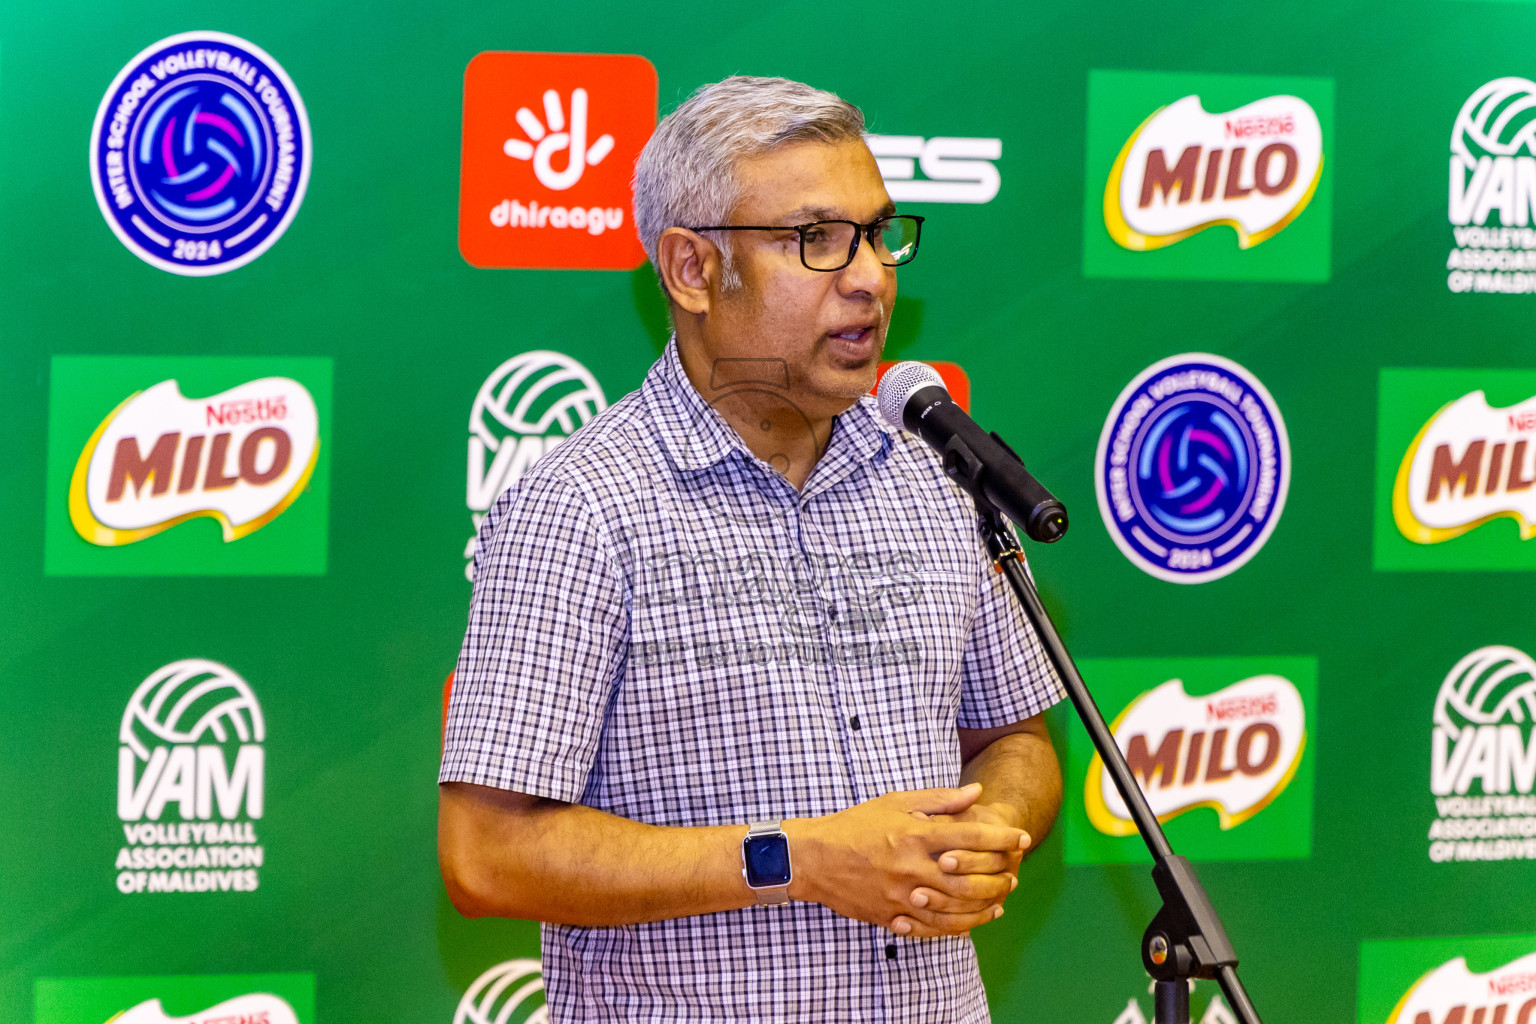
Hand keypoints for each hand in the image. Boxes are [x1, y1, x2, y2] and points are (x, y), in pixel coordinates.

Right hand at [785, 783, 1027, 937]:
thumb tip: (975, 792)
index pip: (969, 836)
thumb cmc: (856, 825)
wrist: (814, 858)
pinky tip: (973, 921)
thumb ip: (938, 800)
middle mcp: (911, 867)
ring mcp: (901, 896)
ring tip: (1001, 898)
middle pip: (969, 878)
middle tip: (1013, 873)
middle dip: (998, 876)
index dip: (1000, 837)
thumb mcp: (895, 802)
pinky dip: (958, 927)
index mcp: (913, 835)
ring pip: (955, 909)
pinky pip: (932, 928)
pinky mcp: (892, 917)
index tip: (1020, 837)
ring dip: (985, 906)